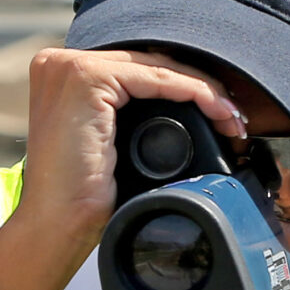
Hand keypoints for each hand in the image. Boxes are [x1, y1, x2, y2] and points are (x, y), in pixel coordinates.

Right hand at [0, 47, 246, 289]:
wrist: (56, 227)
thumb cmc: (79, 199)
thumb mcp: (108, 143)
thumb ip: (129, 114)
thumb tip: (186, 106)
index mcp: (59, 74)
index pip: (135, 69)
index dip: (182, 86)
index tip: (221, 114)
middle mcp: (58, 63)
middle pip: (146, 64)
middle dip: (197, 88)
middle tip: (234, 117)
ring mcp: (68, 67)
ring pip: (156, 67)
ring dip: (204, 90)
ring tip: (232, 119)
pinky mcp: (84, 77)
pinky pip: (156, 77)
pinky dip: (193, 92)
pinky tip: (216, 111)